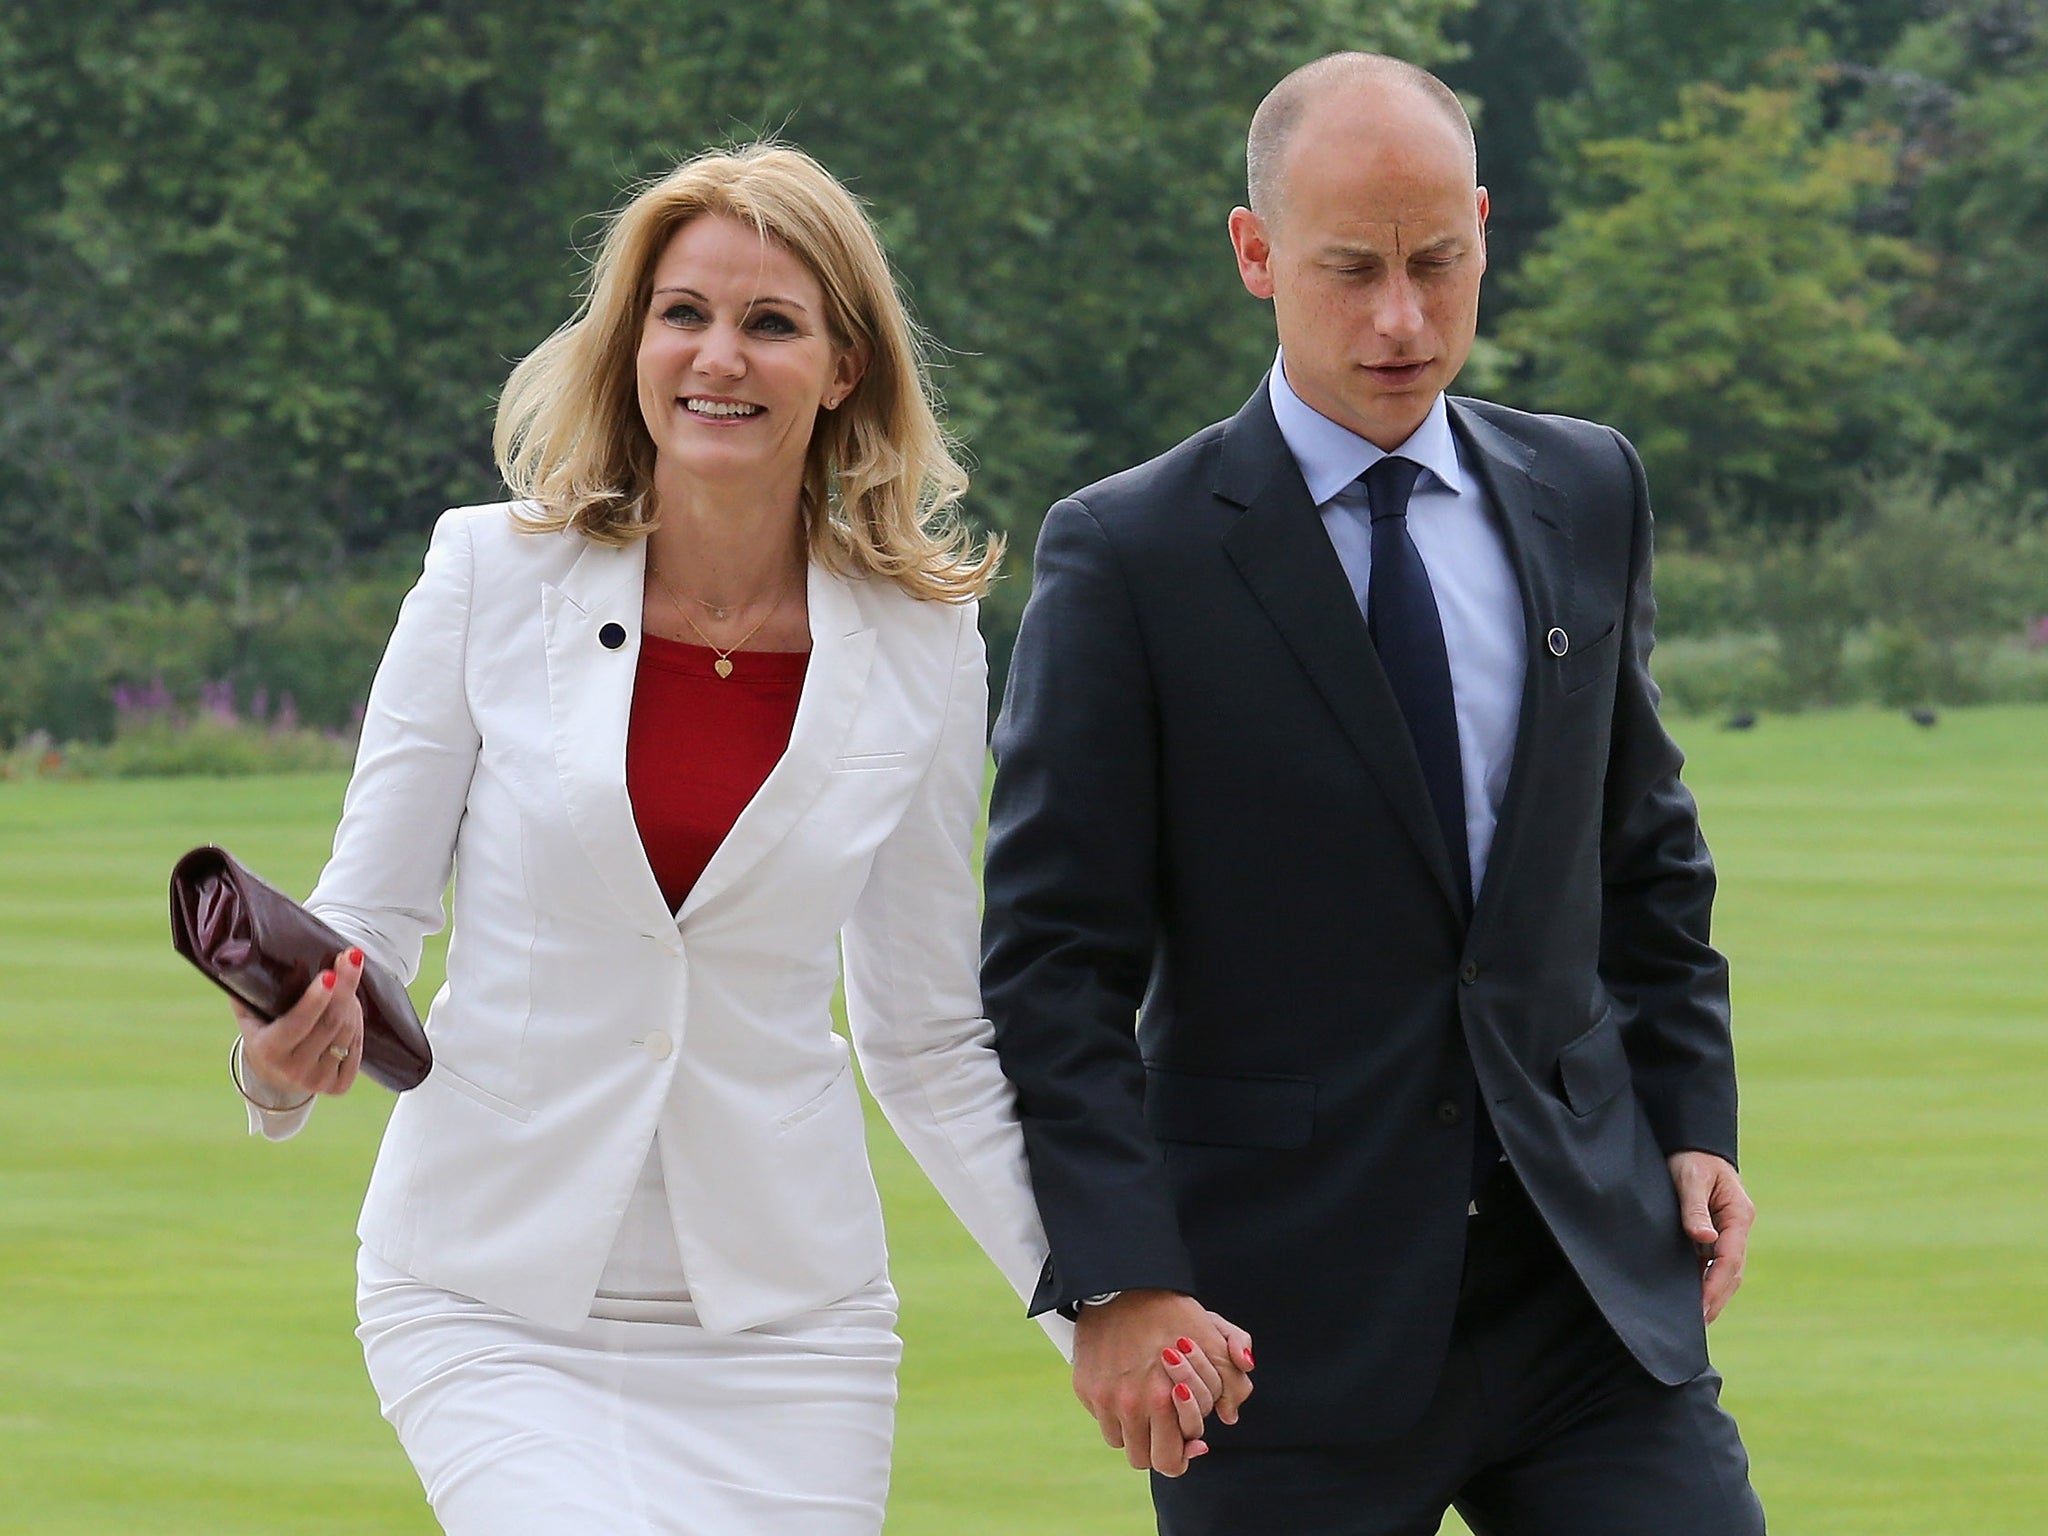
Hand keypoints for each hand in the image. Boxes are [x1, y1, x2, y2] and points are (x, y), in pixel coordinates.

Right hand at [235, 948, 367, 1104]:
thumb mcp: (250, 1014)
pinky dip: (356, 1024)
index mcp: (269, 1050)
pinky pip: (357, 1047)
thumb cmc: (264, 1032)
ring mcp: (317, 1080)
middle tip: (352, 958)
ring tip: (346, 983)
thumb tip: (243, 953)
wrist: (273, 1075)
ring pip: (347, 1032)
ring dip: (351, 1003)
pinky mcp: (338, 1087)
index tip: (330, 974)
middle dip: (345, 987)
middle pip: (331, 1022)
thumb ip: (247, 989)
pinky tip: (349, 1010)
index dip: (315, 999)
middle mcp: (293, 1070)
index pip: (298, 1023)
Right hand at [1071, 1289, 1254, 1476]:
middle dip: (1162, 1448)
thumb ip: (1233, 1380)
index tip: (1193, 1440)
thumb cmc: (1174, 1311)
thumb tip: (1229, 1416)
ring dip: (1137, 1431)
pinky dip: (1116, 1412)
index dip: (1185, 1453)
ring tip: (1148, 1405)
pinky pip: (1102, 1419)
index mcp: (1162, 1399)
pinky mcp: (1084, 1387)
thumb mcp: (1214, 1338)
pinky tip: (1128, 1388)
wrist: (1125, 1282)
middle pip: (1145, 1459)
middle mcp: (1129, 1404)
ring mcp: (1103, 1397)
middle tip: (1170, 1429)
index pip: (1171, 1460)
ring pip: (1122, 1442)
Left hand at [1668, 1151, 1753, 1323]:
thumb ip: (1694, 1207)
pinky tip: (1690, 1297)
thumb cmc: (1692, 1158)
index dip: (1715, 1286)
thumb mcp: (1691, 1177)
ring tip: (1695, 1320)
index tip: (1702, 1307)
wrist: (1692, 1143)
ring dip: (1712, 1294)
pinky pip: (1711, 1262)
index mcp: (1738, 1216)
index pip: (1730, 1260)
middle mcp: (1736, 1228)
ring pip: (1723, 1271)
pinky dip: (1704, 1280)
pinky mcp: (1714, 1233)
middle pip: (1731, 1272)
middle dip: (1716, 1298)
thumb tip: (1704, 1239)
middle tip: (1698, 1325)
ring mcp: (1727, 1232)